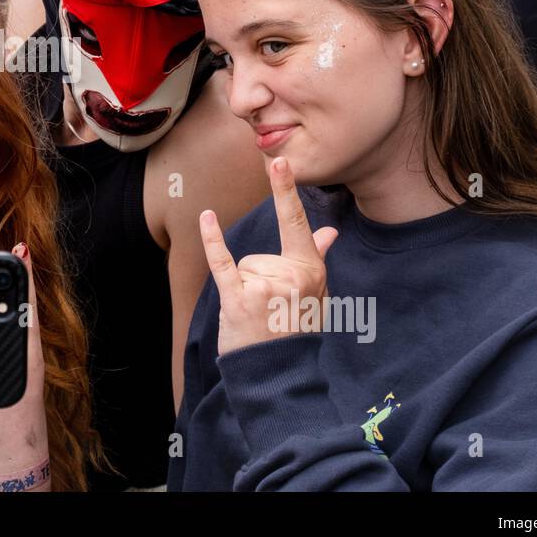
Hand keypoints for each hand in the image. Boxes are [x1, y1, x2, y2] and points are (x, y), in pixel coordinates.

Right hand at [0, 242, 48, 485]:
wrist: (12, 469)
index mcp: (24, 352)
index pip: (25, 301)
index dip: (20, 273)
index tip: (15, 248)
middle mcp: (29, 354)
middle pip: (23, 306)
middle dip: (13, 279)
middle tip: (6, 252)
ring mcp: (25, 366)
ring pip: (17, 322)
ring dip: (8, 300)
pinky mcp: (18, 378)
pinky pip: (11, 339)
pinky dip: (1, 322)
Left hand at [199, 157, 338, 356]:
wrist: (279, 374)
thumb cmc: (294, 331)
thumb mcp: (315, 294)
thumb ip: (316, 258)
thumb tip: (330, 232)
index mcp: (311, 270)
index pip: (296, 223)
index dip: (285, 191)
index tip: (279, 162)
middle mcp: (292, 275)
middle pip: (258, 255)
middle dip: (258, 279)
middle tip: (271, 311)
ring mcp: (266, 287)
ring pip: (243, 265)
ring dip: (246, 289)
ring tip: (260, 316)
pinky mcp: (240, 298)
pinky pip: (222, 261)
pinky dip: (212, 240)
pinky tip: (207, 216)